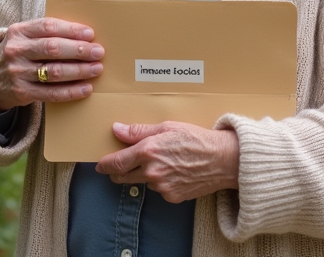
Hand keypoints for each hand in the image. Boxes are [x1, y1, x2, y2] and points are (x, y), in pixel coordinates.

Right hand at [0, 17, 103, 112]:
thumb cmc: (17, 53)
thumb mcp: (23, 37)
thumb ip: (45, 34)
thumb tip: (84, 36)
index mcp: (18, 31)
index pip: (48, 27)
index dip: (71, 30)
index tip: (90, 34)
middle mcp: (16, 51)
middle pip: (53, 49)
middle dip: (79, 50)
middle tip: (98, 52)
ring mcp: (17, 73)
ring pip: (55, 72)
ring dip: (79, 70)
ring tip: (96, 69)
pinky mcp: (22, 93)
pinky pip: (51, 94)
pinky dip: (72, 91)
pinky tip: (86, 88)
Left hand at [96, 122, 239, 202]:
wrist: (223, 160)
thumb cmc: (197, 139)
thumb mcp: (167, 127)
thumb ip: (139, 131)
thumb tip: (117, 129)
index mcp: (148, 151)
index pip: (116, 163)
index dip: (105, 164)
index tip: (100, 164)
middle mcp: (151, 172)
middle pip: (123, 177)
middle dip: (117, 172)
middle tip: (119, 165)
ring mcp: (161, 186)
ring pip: (142, 182)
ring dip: (143, 175)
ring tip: (160, 162)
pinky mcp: (172, 197)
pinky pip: (159, 190)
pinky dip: (161, 182)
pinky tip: (173, 171)